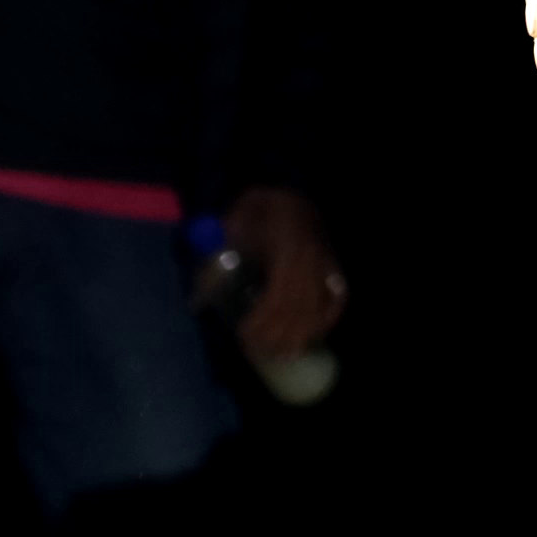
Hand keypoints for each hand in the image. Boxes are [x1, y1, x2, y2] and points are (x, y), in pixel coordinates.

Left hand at [214, 184, 345, 362]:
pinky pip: (338, 297)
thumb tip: (198, 301)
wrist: (286, 183)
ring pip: (318, 305)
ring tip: (282, 353)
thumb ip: (216, 261)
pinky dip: (328, 320)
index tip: (244, 334)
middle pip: (299, 305)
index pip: (279, 293)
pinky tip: (313, 337)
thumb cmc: (257, 206)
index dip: (263, 319)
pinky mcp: (334, 264)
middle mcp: (312, 256)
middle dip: (279, 333)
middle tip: (258, 350)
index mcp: (286, 245)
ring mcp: (327, 260)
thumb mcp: (233, 224)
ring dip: (301, 334)